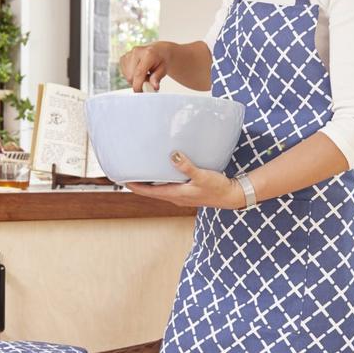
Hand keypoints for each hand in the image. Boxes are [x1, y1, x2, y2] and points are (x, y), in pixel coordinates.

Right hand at [120, 41, 173, 91]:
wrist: (158, 50)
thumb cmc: (161, 60)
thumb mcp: (163, 69)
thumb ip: (157, 78)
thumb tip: (154, 87)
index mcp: (148, 54)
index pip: (139, 73)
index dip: (138, 85)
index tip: (140, 93)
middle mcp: (137, 52)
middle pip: (131, 76)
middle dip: (137, 83)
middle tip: (146, 81)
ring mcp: (129, 54)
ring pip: (127, 75)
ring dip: (134, 80)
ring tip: (143, 75)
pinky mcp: (124, 57)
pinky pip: (124, 73)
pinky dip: (130, 76)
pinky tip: (137, 72)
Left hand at [125, 152, 245, 209]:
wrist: (231, 196)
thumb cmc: (218, 188)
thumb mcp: (202, 176)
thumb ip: (187, 166)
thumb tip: (173, 155)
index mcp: (175, 194)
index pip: (148, 192)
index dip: (134, 186)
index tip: (122, 180)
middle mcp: (175, 197)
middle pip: (151, 191)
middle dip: (139, 184)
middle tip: (127, 173)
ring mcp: (181, 195)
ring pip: (159, 189)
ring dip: (149, 182)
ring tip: (140, 171)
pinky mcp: (187, 192)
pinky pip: (168, 186)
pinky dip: (161, 180)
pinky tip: (162, 171)